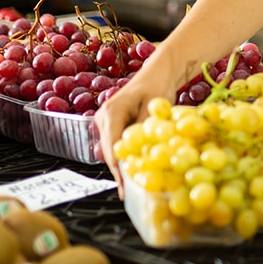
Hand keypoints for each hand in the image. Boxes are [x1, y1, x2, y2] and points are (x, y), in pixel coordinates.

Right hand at [95, 80, 159, 196]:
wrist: (159, 72)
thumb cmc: (158, 85)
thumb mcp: (153, 108)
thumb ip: (143, 129)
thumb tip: (141, 153)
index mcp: (110, 114)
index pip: (111, 148)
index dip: (118, 169)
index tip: (126, 186)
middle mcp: (103, 118)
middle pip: (108, 152)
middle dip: (119, 171)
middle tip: (130, 191)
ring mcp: (106, 121)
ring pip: (111, 149)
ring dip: (122, 164)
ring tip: (134, 183)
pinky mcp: (113, 124)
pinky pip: (116, 143)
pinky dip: (125, 154)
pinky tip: (135, 167)